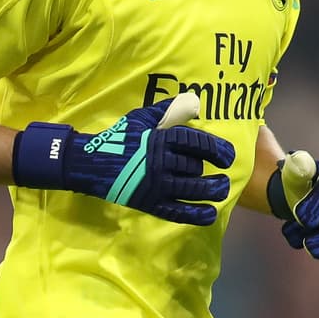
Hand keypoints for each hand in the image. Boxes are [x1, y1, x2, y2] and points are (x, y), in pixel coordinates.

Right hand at [13, 92, 234, 225]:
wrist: (90, 163)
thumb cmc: (118, 137)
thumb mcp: (141, 118)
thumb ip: (167, 111)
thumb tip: (192, 103)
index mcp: (160, 140)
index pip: (195, 143)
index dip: (215, 149)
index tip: (228, 155)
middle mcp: (160, 162)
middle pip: (194, 167)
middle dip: (211, 171)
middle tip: (222, 173)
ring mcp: (154, 185)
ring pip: (190, 189)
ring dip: (210, 191)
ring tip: (222, 190)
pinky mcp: (148, 203)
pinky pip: (176, 210)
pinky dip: (194, 214)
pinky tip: (209, 214)